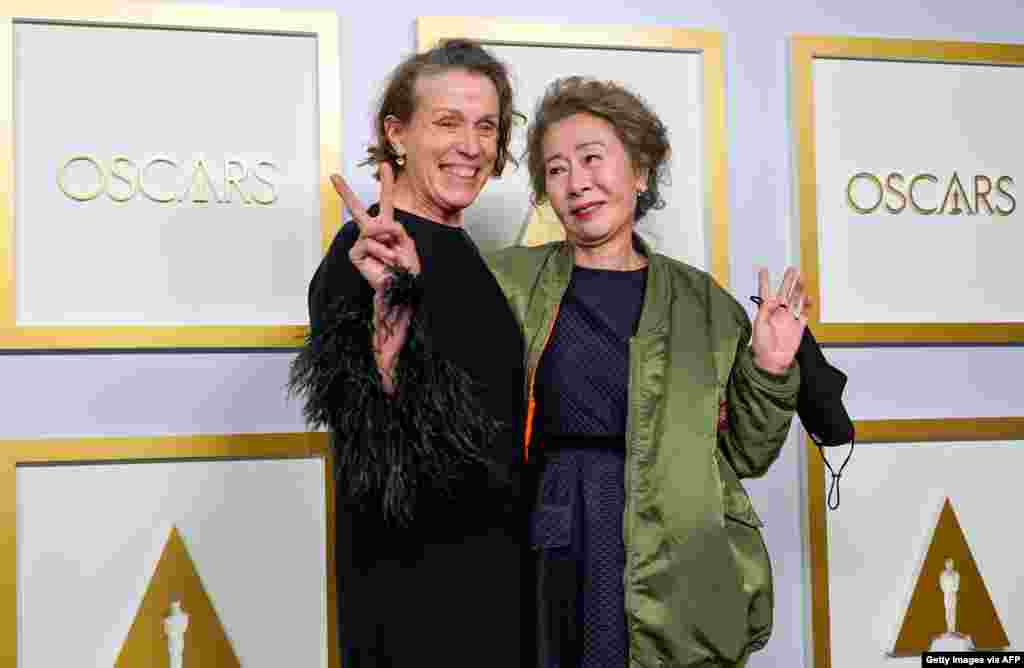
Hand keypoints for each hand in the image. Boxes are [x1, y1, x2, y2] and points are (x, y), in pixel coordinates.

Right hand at [331, 163, 420, 292]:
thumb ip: (393, 227)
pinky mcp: (356, 253)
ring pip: (372, 229)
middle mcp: (372, 231)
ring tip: (395, 258)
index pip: (386, 201)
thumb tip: (376, 227)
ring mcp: (362, 241)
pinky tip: (386, 261)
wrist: (401, 286)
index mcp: (387, 225)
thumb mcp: (406, 241)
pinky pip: (369, 244)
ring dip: (388, 244)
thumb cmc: (406, 266)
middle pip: (356, 208)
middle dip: (345, 192)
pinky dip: (382, 252)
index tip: (384, 165)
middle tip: (334, 176)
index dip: (386, 183)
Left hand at [751, 267, 806, 373]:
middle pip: (785, 293)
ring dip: (798, 289)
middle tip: (792, 269)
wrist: (773, 362)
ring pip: (796, 300)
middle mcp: (778, 314)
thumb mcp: (759, 327)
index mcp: (766, 312)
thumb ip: (764, 312)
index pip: (765, 293)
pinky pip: (804, 314)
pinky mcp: (798, 328)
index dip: (764, 281)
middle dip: (788, 281)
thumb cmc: (761, 346)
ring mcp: (789, 320)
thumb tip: (771, 299)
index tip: (764, 269)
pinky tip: (808, 298)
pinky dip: (807, 306)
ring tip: (801, 278)